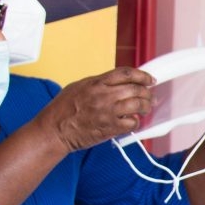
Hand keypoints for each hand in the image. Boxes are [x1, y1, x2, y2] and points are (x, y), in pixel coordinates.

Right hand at [40, 68, 158, 151]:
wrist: (54, 130)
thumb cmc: (62, 109)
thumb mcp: (79, 87)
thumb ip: (98, 83)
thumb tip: (116, 83)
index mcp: (96, 82)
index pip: (126, 73)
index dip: (142, 75)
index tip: (150, 79)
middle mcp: (104, 95)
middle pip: (135, 89)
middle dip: (147, 92)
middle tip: (150, 96)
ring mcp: (108, 111)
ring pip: (137, 105)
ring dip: (145, 107)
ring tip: (146, 108)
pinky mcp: (110, 127)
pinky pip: (131, 123)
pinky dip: (135, 122)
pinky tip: (133, 122)